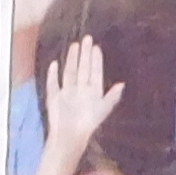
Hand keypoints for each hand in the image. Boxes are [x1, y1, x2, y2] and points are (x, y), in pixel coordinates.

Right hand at [37, 37, 121, 174]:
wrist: (70, 135)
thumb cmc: (88, 123)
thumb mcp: (104, 109)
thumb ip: (113, 96)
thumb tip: (123, 84)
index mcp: (92, 92)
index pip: (94, 73)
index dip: (96, 60)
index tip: (96, 47)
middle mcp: (80, 90)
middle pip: (82, 69)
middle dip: (85, 54)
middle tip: (87, 39)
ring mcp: (67, 93)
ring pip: (70, 72)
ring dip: (72, 59)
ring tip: (74, 45)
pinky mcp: (54, 97)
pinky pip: (53, 83)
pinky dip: (53, 74)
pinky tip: (54, 63)